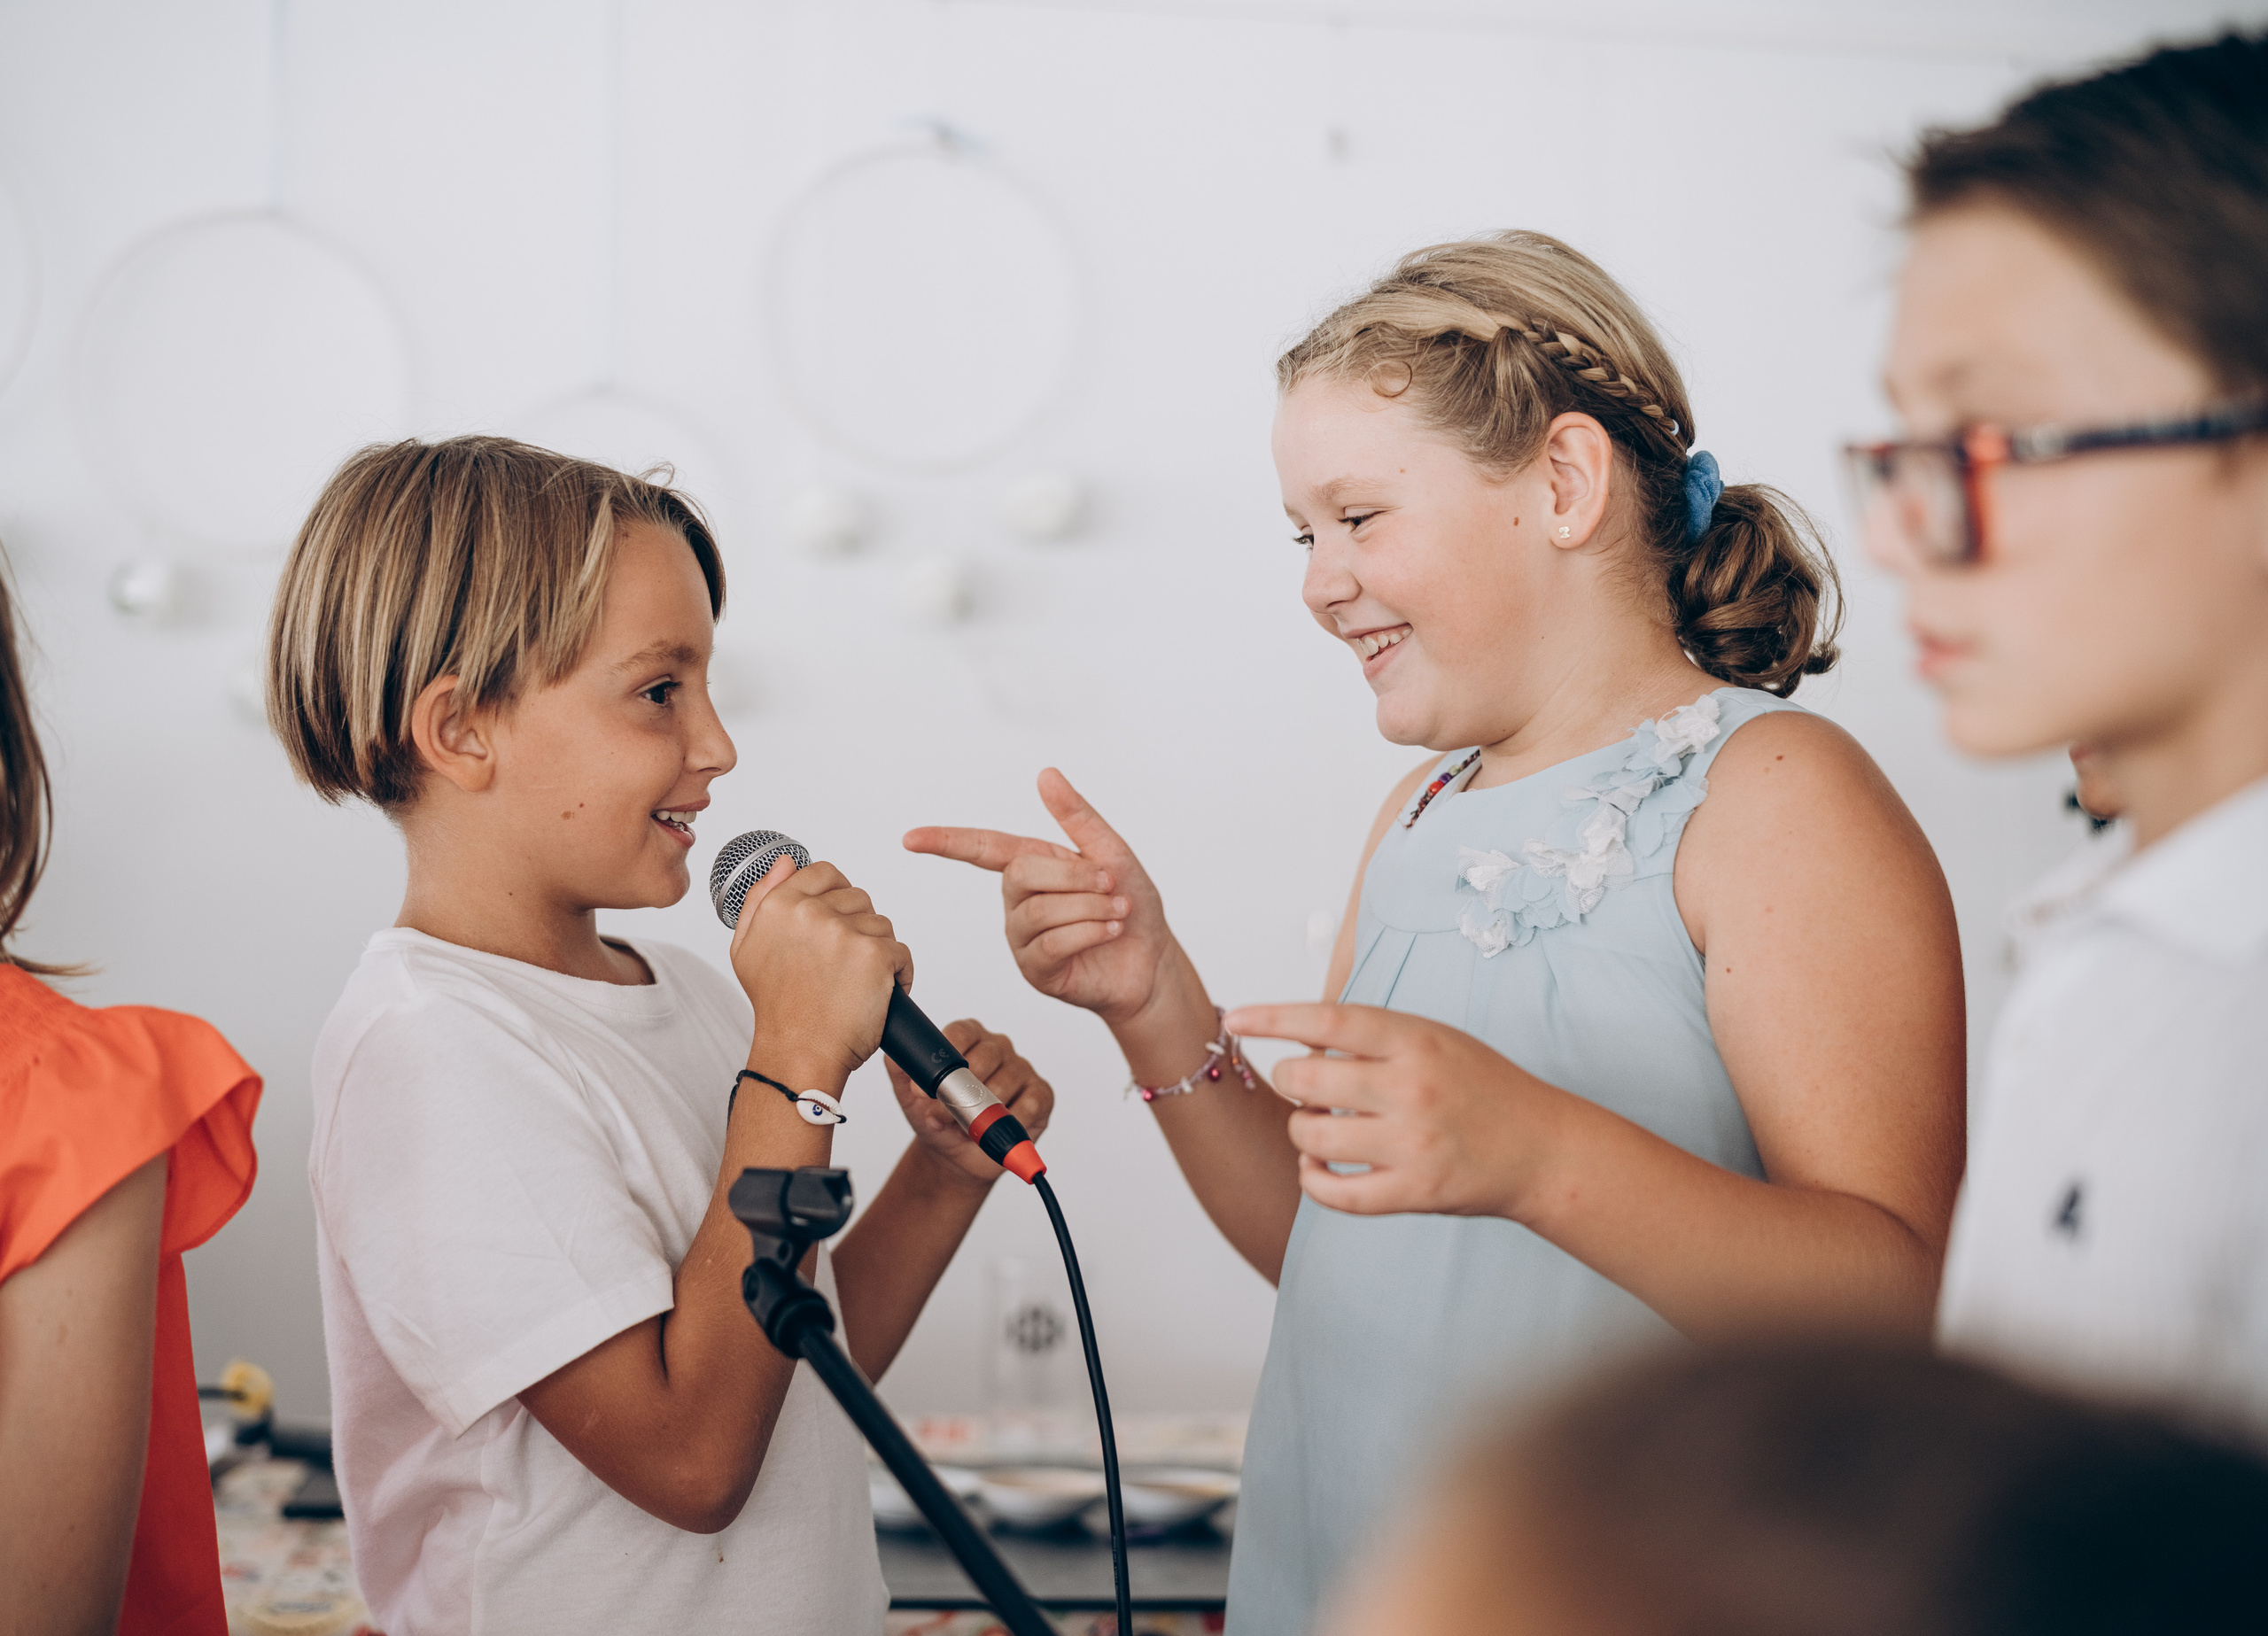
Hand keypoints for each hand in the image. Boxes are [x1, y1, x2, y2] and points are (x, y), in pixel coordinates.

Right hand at [730, 856, 913, 1081]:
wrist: (798, 1053)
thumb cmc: (779, 1008)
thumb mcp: (747, 947)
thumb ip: (762, 897)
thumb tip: (786, 862)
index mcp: (780, 905)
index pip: (825, 873)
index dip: (836, 898)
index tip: (836, 924)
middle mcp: (811, 913)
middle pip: (858, 899)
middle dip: (856, 929)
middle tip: (840, 967)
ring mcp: (845, 933)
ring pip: (882, 926)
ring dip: (876, 952)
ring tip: (854, 983)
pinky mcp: (875, 955)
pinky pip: (901, 953)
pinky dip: (897, 975)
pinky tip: (875, 995)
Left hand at [884, 1020, 1055, 1187]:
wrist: (955, 1155)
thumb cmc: (936, 1119)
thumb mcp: (910, 1097)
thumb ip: (901, 1071)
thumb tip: (898, 1057)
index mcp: (968, 1038)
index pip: (961, 1032)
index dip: (944, 1059)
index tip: (924, 1088)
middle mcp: (997, 1047)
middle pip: (984, 1057)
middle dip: (959, 1093)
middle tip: (941, 1116)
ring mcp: (1022, 1069)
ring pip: (1004, 1083)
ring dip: (981, 1113)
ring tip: (965, 1128)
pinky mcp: (1041, 1094)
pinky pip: (1029, 1104)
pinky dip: (1009, 1123)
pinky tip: (993, 1132)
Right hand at [904, 768, 1173, 1027]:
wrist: (1154, 960)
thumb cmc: (1131, 904)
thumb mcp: (1111, 851)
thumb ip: (1077, 815)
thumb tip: (1046, 774)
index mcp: (1034, 865)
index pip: (982, 848)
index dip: (946, 842)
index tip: (910, 838)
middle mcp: (1020, 901)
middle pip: (1018, 874)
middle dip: (1072, 876)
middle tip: (1110, 882)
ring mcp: (1024, 939)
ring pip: (1038, 911)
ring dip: (1089, 907)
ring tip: (1118, 910)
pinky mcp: (1037, 971)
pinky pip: (1051, 945)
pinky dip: (1089, 933)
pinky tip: (1111, 931)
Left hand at [1226, 1003, 1572, 1221]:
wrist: (1541, 1148)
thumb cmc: (1481, 1087)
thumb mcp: (1433, 1039)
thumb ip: (1371, 1036)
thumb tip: (1295, 1037)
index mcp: (1416, 1040)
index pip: (1327, 1020)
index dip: (1273, 1017)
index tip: (1235, 1018)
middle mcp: (1412, 1088)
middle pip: (1306, 1081)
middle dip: (1290, 1082)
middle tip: (1306, 1087)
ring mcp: (1412, 1144)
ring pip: (1310, 1137)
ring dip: (1302, 1132)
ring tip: (1321, 1129)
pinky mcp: (1414, 1192)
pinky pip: (1334, 1193)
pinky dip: (1313, 1181)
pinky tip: (1318, 1169)